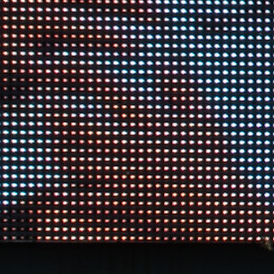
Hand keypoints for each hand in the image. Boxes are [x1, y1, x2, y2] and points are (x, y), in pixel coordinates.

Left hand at [15, 51, 273, 241]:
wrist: (225, 209)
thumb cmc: (214, 163)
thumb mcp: (205, 120)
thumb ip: (183, 90)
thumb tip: (161, 65)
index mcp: (153, 120)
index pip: (109, 89)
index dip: (81, 73)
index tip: (64, 65)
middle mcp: (137, 145)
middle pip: (81, 124)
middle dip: (58, 114)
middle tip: (48, 108)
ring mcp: (128, 175)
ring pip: (77, 160)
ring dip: (61, 151)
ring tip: (56, 145)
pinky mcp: (125, 204)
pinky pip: (86, 198)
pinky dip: (70, 193)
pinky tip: (61, 189)